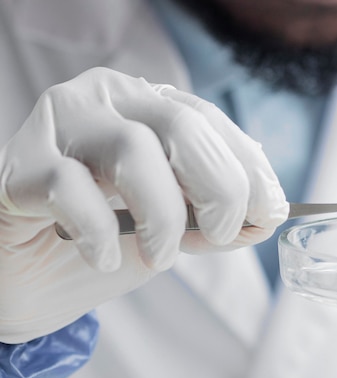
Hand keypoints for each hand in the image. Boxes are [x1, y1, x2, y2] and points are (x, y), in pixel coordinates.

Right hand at [0, 68, 287, 342]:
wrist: (23, 277)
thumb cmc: (101, 241)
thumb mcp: (173, 229)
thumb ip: (215, 217)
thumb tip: (268, 216)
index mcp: (143, 104)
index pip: (208, 120)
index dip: (248, 167)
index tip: (270, 212)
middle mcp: (103, 99)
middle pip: (182, 125)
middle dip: (219, 188)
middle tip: (220, 235)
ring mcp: (57, 126)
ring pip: (132, 150)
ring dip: (163, 216)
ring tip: (160, 257)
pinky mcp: (17, 166)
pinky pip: (69, 188)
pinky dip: (100, 232)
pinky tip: (102, 257)